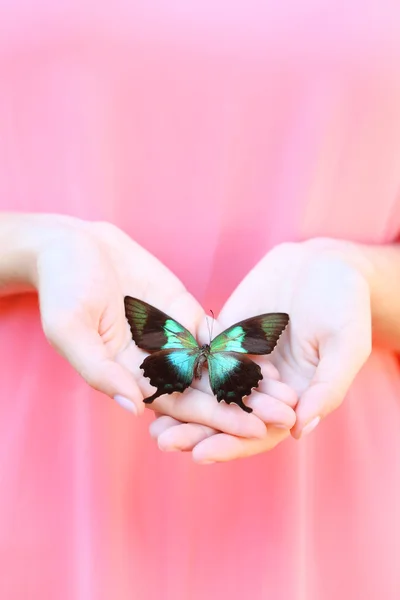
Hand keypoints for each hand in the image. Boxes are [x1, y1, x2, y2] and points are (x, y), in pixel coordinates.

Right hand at [7, 213, 288, 438]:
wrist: (74, 247)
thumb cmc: (62, 289)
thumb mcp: (70, 330)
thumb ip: (99, 370)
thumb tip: (133, 407)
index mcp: (129, 377)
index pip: (178, 405)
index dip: (214, 419)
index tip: (250, 430)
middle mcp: (155, 365)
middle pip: (205, 392)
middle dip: (243, 405)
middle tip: (284, 417)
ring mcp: (172, 340)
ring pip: (216, 367)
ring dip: (250, 381)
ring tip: (287, 393)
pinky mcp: (184, 315)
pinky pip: (215, 334)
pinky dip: (242, 346)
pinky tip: (271, 356)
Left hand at [152, 238, 371, 461]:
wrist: (325, 265)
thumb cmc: (346, 306)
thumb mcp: (346, 346)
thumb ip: (326, 388)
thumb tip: (300, 430)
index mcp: (292, 399)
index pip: (258, 433)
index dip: (232, 444)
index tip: (202, 454)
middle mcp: (262, 386)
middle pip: (225, 415)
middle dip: (194, 430)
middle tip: (163, 441)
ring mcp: (241, 360)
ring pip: (206, 387)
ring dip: (179, 402)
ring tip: (148, 414)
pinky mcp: (225, 335)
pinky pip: (200, 351)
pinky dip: (179, 362)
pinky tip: (155, 369)